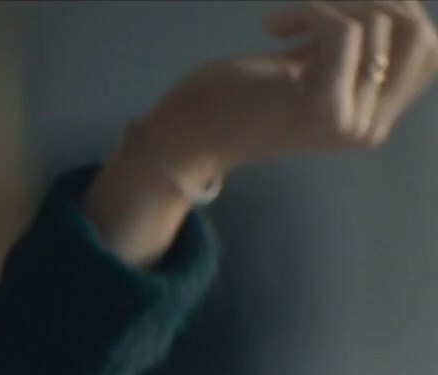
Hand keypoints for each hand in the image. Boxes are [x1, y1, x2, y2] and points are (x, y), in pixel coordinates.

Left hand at [142, 1, 437, 179]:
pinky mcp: (322, 104)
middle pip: (420, 34)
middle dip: (374, 0)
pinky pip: (343, 29)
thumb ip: (349, 46)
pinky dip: (310, 10)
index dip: (401, 10)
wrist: (185, 137)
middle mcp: (371, 125)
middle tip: (318, 5)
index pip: (429, 50)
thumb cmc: (237, 97)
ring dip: (331, 4)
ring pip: (380, 25)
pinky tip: (271, 26)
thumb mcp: (307, 68)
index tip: (346, 5)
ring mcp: (350, 120)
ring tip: (285, 20)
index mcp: (374, 116)